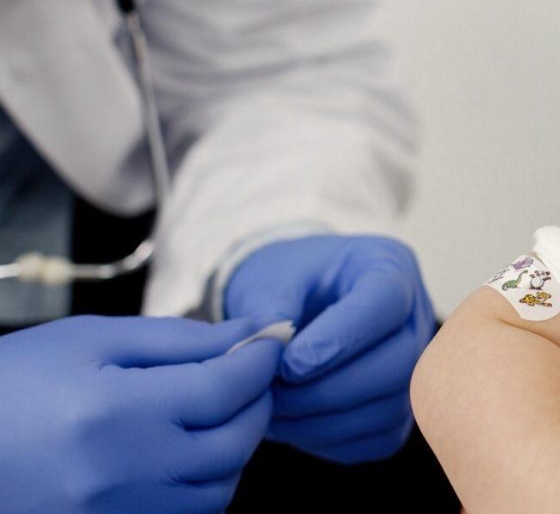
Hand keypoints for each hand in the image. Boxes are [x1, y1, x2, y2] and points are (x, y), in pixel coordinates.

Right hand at [0, 315, 283, 512]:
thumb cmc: (18, 380)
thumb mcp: (92, 339)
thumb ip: (181, 338)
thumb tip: (253, 333)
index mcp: (114, 413)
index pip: (225, 387)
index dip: (262, 359)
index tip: (272, 339)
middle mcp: (122, 475)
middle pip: (235, 442)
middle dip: (258, 401)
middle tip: (252, 371)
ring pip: (221, 488)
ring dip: (238, 445)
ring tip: (220, 409)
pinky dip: (208, 481)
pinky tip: (191, 448)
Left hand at [224, 234, 436, 463]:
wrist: (297, 304)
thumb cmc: (289, 282)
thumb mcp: (271, 278)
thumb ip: (270, 308)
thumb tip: (271, 352)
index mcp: (390, 267)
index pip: (385, 303)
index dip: (340, 339)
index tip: (289, 364)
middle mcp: (416, 317)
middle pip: (399, 364)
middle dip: (329, 389)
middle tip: (273, 392)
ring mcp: (416, 366)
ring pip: (387, 408)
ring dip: (323, 420)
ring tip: (273, 409)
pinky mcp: (401, 409)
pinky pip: (376, 438)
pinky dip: (330, 438)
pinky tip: (293, 423)